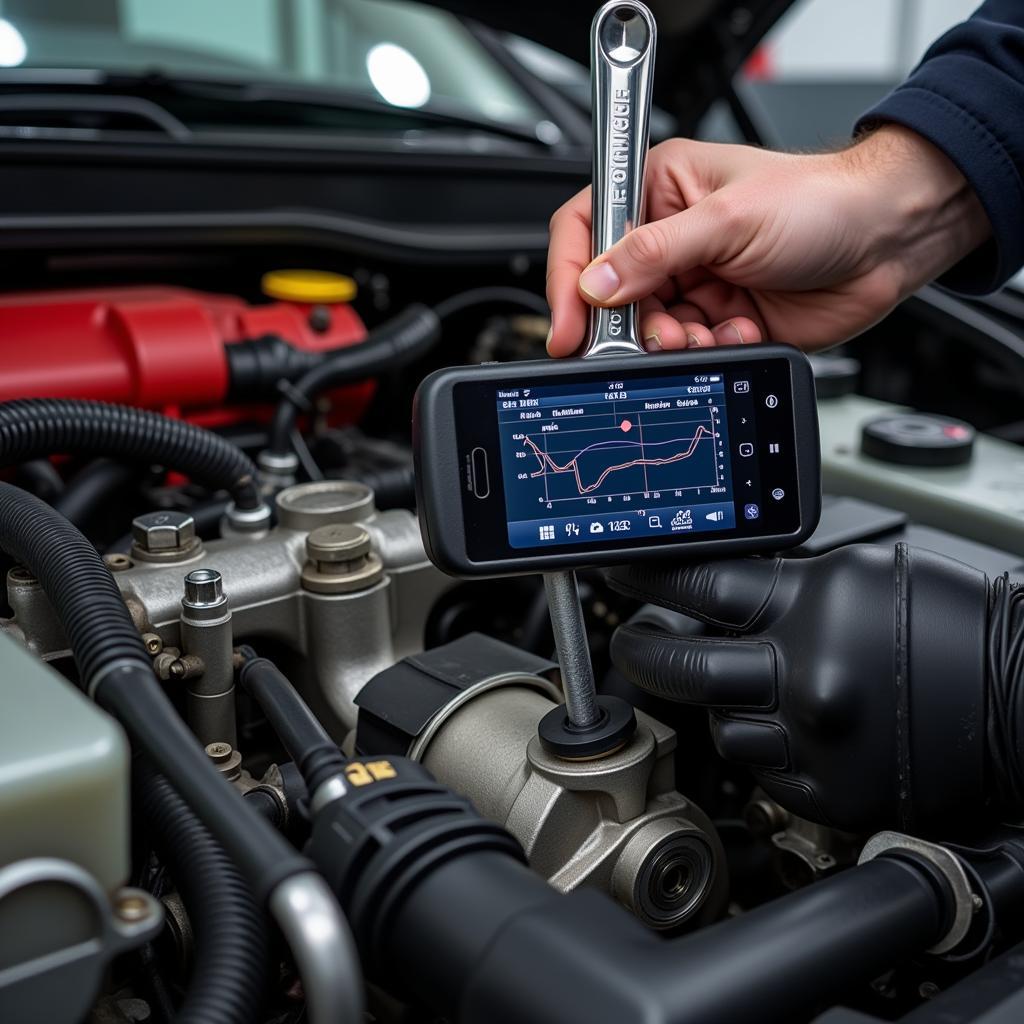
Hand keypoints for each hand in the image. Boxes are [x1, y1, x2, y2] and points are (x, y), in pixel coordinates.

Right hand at [546, 126, 989, 354]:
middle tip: (653, 335)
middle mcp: (671, 239)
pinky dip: (709, 352)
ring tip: (705, 331)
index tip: (568, 323)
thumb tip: (595, 286)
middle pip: (613, 296)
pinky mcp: (720, 320)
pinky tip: (738, 331)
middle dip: (630, 324)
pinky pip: (690, 351)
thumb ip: (654, 254)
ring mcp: (695, 283)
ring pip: (650, 331)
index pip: (587, 232)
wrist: (887, 240)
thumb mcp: (728, 221)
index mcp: (661, 191)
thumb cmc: (819, 203)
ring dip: (673, 342)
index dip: (568, 278)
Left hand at [605, 545, 994, 833]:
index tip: (616, 570)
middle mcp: (804, 673)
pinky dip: (765, 750)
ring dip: (721, 708)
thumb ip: (787, 582)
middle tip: (633, 642)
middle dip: (643, 652)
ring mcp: (813, 739)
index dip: (645, 574)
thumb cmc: (957, 628)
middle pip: (681, 664)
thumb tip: (720, 584)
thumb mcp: (866, 575)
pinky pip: (760, 771)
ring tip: (757, 693)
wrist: (1023, 702)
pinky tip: (796, 731)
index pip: (697, 581)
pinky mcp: (827, 792)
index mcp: (812, 605)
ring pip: (719, 728)